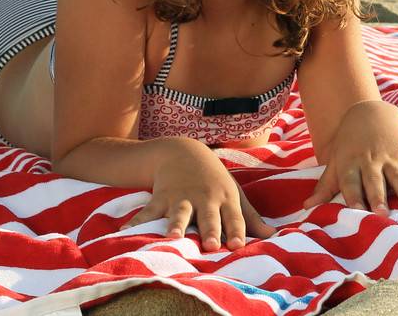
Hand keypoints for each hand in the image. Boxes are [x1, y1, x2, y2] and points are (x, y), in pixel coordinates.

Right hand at [123, 139, 270, 250]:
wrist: (185, 152)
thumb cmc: (214, 180)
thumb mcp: (234, 195)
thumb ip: (250, 218)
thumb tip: (272, 236)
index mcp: (225, 199)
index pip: (234, 217)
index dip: (236, 231)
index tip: (238, 246)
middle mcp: (205, 198)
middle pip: (208, 216)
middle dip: (209, 230)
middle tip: (209, 245)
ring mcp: (182, 197)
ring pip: (179, 213)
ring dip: (176, 225)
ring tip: (173, 238)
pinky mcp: (161, 196)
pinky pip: (148, 211)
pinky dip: (137, 221)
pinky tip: (126, 232)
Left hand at [302, 100, 397, 213]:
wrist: (370, 111)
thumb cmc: (348, 142)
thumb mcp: (335, 160)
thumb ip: (325, 186)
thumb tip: (307, 207)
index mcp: (350, 163)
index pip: (351, 182)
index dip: (353, 196)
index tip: (356, 212)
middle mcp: (370, 161)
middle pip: (375, 181)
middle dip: (379, 196)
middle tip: (382, 213)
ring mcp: (390, 158)